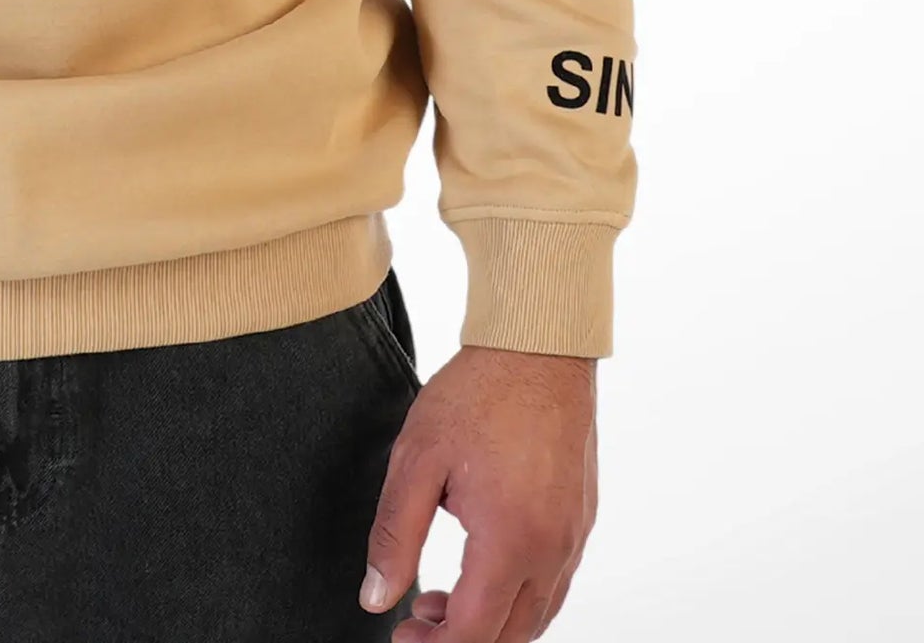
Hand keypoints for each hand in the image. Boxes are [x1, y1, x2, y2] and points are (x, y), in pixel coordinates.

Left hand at [359, 344, 597, 641]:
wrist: (539, 345)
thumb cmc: (476, 394)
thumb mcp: (416, 460)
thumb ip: (394, 536)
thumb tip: (375, 599)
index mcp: (510, 540)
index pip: (475, 632)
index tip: (400, 635)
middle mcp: (552, 550)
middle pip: (511, 637)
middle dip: (461, 640)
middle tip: (415, 616)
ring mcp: (574, 537)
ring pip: (537, 616)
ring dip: (491, 623)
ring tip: (439, 596)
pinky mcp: (582, 520)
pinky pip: (554, 584)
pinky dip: (518, 597)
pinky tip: (482, 569)